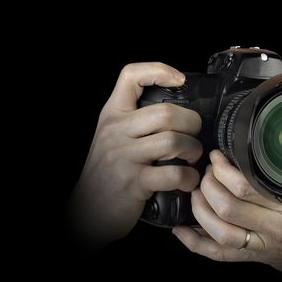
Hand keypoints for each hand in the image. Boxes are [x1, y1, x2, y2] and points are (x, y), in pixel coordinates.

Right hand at [68, 63, 201, 248]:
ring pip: (173, 141)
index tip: (180, 80)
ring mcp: (124, 157)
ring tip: (192, 158)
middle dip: (192, 123)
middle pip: (166, 113)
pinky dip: (189, 178)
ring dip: (193, 150)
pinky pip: (173, 173)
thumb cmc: (107, 173)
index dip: (159, 71)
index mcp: (112, 116)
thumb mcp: (112, 138)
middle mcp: (116, 132)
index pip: (131, 76)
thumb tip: (177, 113)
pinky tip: (187, 181)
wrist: (87, 210)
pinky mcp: (134, 182)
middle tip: (194, 135)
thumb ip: (135, 122)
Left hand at [172, 150, 281, 278]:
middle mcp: (273, 230)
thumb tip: (279, 141)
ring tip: (196, 190)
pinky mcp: (254, 258)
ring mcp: (261, 247)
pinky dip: (197, 244)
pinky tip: (182, 230)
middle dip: (208, 185)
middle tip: (207, 170)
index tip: (219, 156)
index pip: (247, 188)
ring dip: (200, 209)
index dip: (226, 170)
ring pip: (220, 233)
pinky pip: (220, 256)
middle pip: (227, 208)